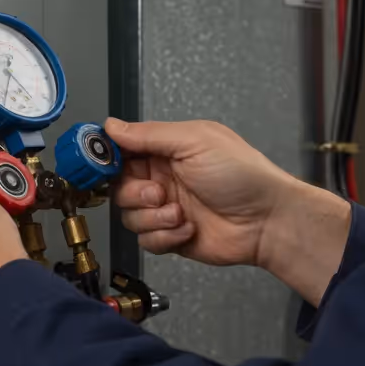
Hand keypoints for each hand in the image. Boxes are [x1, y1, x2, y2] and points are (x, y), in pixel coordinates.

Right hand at [106, 118, 350, 303]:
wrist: (267, 221)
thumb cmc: (241, 175)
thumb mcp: (194, 142)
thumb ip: (149, 135)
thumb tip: (112, 125)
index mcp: (166, 149)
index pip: (121, 150)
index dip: (106, 158)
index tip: (98, 165)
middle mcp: (162, 178)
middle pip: (118, 187)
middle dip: (135, 193)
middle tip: (159, 193)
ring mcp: (165, 208)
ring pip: (129, 216)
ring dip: (153, 217)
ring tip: (180, 213)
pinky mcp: (170, 237)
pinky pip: (146, 240)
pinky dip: (165, 237)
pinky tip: (188, 229)